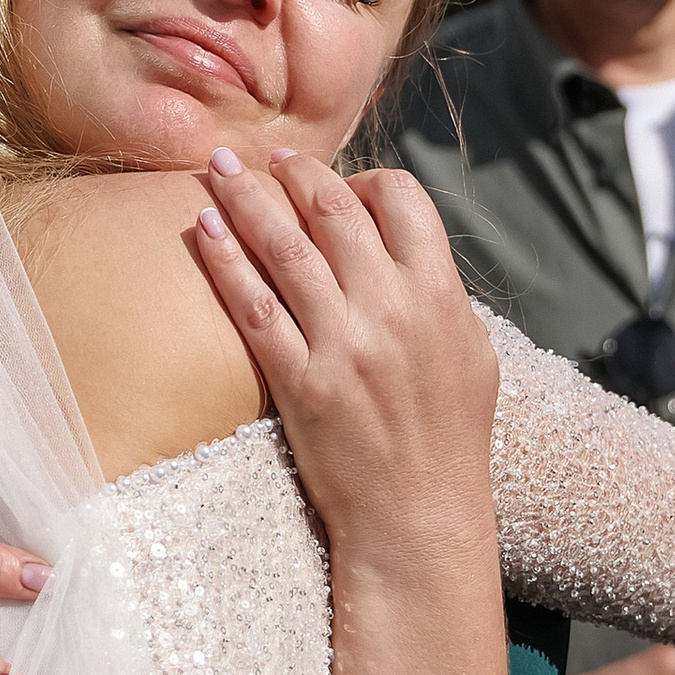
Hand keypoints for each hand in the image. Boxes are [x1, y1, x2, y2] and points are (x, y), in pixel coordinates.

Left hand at [187, 149, 498, 555]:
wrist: (419, 518)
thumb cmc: (449, 438)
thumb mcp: (470, 353)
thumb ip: (438, 293)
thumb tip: (401, 247)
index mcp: (440, 295)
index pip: (402, 199)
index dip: (364, 179)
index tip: (336, 182)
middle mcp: (391, 310)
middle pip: (333, 210)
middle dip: (294, 173)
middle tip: (264, 157)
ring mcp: (342, 345)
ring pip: (284, 247)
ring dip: (246, 198)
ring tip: (219, 167)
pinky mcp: (299, 382)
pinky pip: (252, 307)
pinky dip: (225, 261)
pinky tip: (204, 230)